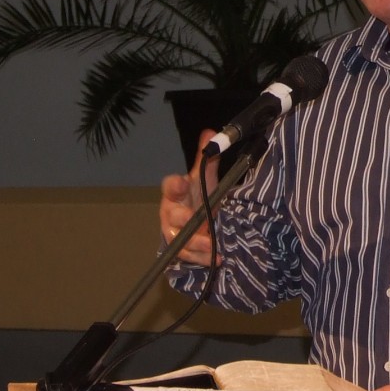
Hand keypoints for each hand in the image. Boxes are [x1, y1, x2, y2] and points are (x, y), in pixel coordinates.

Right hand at [158, 131, 221, 266]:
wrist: (200, 223)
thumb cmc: (199, 198)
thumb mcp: (205, 179)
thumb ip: (206, 159)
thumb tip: (211, 132)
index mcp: (176, 194)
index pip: (170, 186)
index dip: (174, 185)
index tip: (182, 182)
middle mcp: (171, 214)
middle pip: (172, 215)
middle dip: (181, 217)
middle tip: (191, 217)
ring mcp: (176, 234)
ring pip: (180, 240)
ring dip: (195, 243)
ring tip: (211, 245)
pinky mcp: (184, 251)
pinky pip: (190, 256)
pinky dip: (203, 258)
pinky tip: (218, 257)